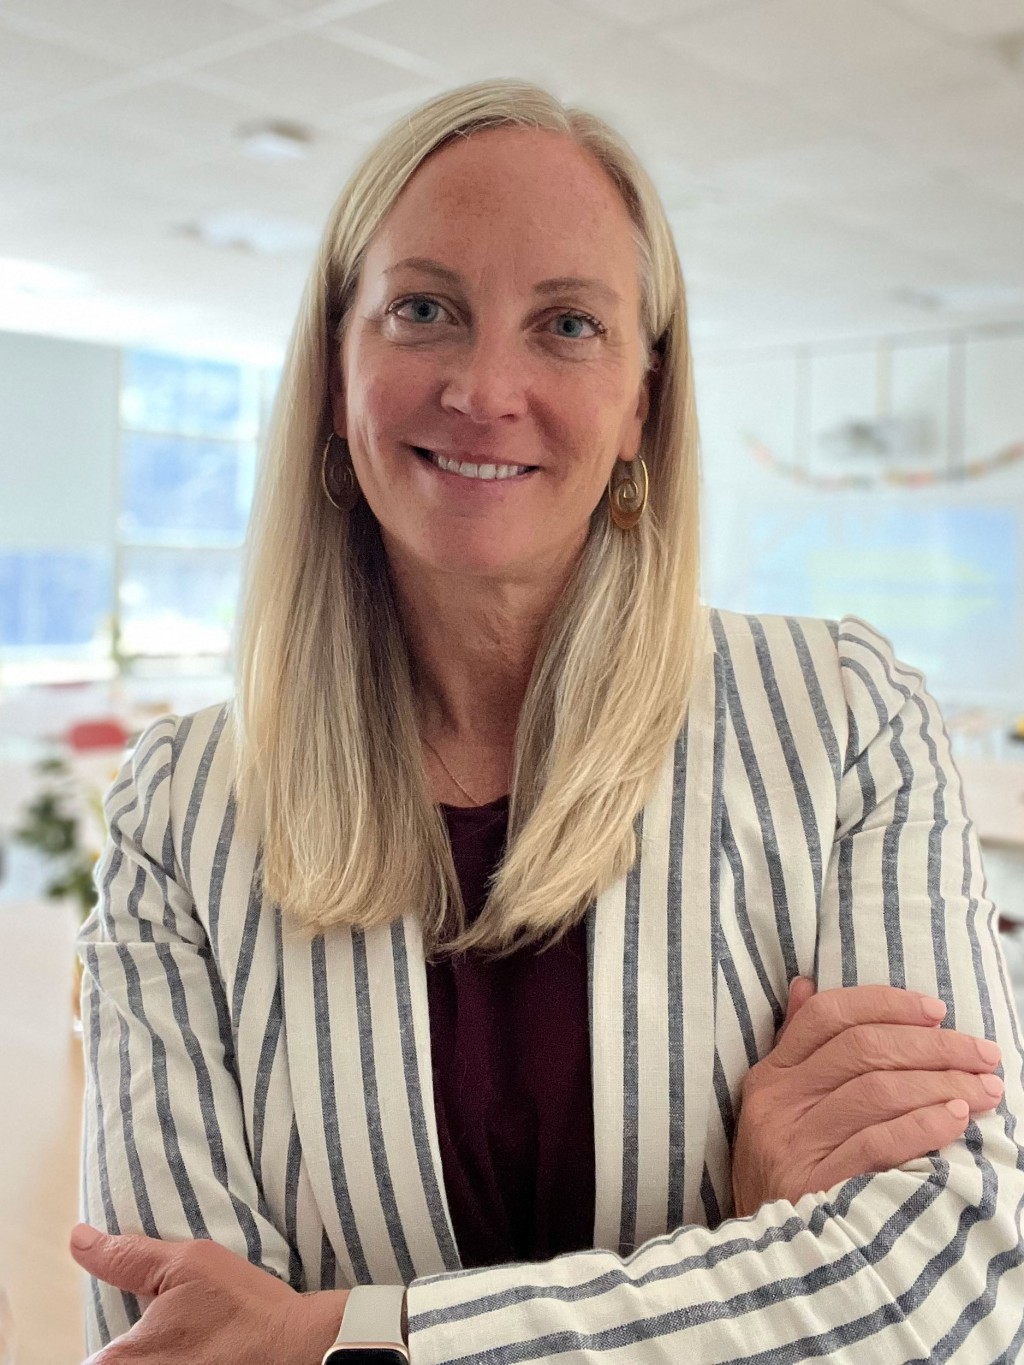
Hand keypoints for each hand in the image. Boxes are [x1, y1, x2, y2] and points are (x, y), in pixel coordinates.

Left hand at [69, 1224, 348, 1362]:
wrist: (294, 1346)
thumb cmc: (240, 1306)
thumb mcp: (186, 1264)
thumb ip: (126, 1256)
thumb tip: (78, 1239)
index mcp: (121, 1362)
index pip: (91, 1358)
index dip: (115, 1337)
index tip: (142, 1318)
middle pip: (111, 1363)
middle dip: (133, 1345)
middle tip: (171, 1325)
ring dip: (154, 1355)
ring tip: (188, 1338)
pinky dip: (175, 1361)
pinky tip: (200, 1351)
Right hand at [731, 979, 1003, 1218]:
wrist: (766, 1261)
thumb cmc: (783, 1173)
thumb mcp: (776, 1107)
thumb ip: (794, 1047)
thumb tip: (805, 984)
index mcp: (770, 1076)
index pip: (826, 1016)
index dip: (885, 1003)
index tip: (937, 1009)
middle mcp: (778, 1104)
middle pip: (861, 1049)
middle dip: (932, 1044)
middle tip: (982, 1051)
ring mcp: (795, 1145)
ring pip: (876, 1092)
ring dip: (940, 1083)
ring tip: (985, 1088)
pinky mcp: (817, 1186)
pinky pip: (878, 1144)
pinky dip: (922, 1126)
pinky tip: (956, 1119)